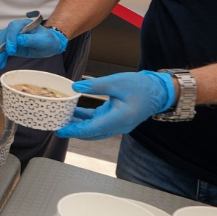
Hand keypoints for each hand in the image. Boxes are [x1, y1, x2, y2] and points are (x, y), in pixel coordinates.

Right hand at [0, 19, 68, 70]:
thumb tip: (19, 40)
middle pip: (4, 36)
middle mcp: (15, 29)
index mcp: (24, 24)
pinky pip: (3, 51)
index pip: (13, 28)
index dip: (10, 39)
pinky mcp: (11, 45)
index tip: (11, 51)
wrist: (49, 45)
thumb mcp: (43, 40)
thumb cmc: (48, 40)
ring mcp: (12, 37)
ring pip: (0, 44)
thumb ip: (31, 39)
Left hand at [56, 71, 176, 139]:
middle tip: (57, 126)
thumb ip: (96, 85)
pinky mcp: (117, 119)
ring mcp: (118, 124)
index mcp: (119, 119)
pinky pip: (99, 122)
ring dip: (79, 126)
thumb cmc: (141, 86)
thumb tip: (76, 86)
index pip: (91, 129)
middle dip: (73, 131)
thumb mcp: (117, 82)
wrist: (160, 91)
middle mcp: (118, 125)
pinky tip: (75, 113)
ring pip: (94, 129)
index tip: (60, 131)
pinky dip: (87, 119)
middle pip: (91, 133)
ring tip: (62, 119)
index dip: (74, 131)